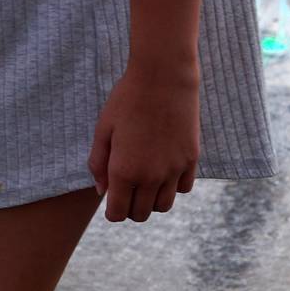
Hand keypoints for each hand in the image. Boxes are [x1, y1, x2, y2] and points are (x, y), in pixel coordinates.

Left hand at [87, 58, 199, 221]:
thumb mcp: (103, 129)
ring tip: (146, 181)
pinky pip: (183, 189)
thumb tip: (102, 190)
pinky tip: (165, 169)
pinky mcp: (191, 159)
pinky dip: (173, 186)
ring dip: (152, 200)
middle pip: (140, 214)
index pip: (117, 214)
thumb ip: (98, 163)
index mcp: (124, 171)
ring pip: (163, 206)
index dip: (112, 210)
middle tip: (127, 188)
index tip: (112, 197)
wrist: (164, 76)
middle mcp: (150, 177)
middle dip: (131, 207)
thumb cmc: (127, 99)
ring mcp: (173, 170)